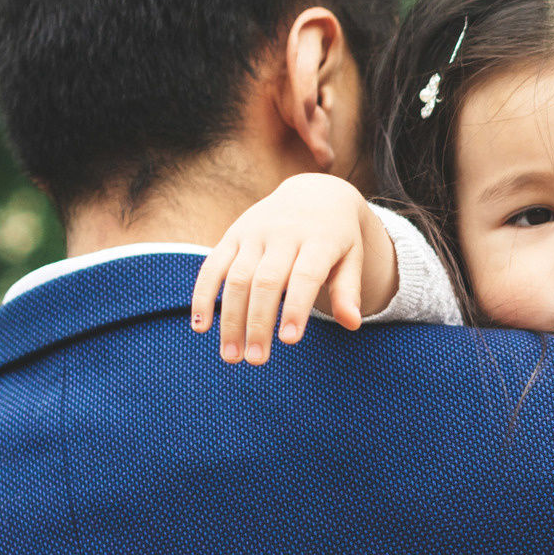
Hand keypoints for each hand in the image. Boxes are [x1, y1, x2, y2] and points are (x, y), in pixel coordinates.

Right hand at [189, 173, 393, 364]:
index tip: (289, 340)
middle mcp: (283, 234)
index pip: (304, 276)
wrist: (314, 194)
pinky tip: (201, 326)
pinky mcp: (232, 235)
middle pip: (265, 281)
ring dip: (230, 319)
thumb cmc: (336, 237)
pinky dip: (203, 296)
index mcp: (318, 239)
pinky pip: (212, 266)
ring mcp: (253, 234)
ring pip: (236, 278)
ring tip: (232, 357)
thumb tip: (352, 324)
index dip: (295, 307)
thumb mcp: (351, 258)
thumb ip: (348, 290)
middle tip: (256, 360)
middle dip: (258, 323)